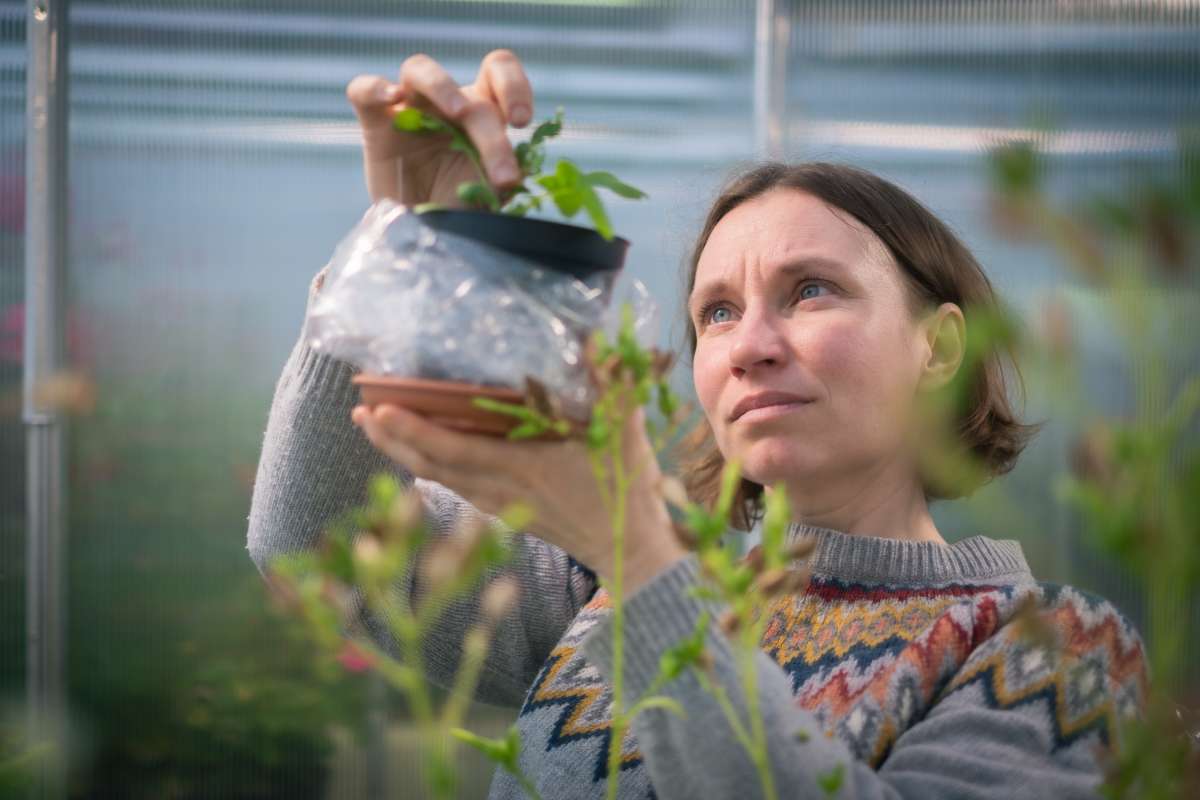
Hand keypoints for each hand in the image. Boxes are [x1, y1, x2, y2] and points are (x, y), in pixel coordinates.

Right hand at [345, 49, 533, 205]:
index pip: (498, 72)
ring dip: (442, 87)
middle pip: (470, 94)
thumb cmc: (458, 208)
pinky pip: (364, 91)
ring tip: (457, 113)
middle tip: (503, 177)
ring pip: (419, 69)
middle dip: (492, 138)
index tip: (522, 121)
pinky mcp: (375, 124)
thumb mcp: (487, 198)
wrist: (419, 236)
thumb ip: (502, 182)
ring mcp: (408, 109)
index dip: (514, 87)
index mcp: (481, 112)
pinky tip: (391, 99)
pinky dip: (375, 88)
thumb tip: (514, 178)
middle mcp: (446, 104)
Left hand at [350, 402, 688, 592]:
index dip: (415, 431)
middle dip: (391, 439)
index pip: (455, 450)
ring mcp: (498, 503)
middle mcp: (500, 488)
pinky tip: (414, 452)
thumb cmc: (625, 485)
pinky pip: (453, 486)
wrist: (628, 546)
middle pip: (431, 466)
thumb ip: (606, 380)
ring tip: (373, 424)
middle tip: (360, 410)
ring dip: (401, 451)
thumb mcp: (621, 426)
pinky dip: (426, 466)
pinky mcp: (503, 510)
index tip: (381, 409)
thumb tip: (589, 336)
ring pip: (437, 478)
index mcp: (523, 467)